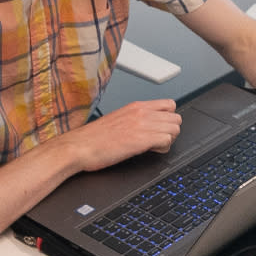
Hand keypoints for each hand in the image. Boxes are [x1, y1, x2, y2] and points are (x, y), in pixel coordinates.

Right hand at [59, 98, 184, 171]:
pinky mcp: (141, 139)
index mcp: (135, 106)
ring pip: (175, 129)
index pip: (170, 104)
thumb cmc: (93, 138)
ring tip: (153, 147)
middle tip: (158, 140)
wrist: (78, 147)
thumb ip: (135, 119)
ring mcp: (142, 125)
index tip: (160, 128)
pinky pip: (167, 141)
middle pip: (176, 118)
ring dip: (168, 140)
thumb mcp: (118, 119)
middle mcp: (141, 113)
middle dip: (170, 131)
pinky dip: (162, 149)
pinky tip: (149, 151)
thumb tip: (148, 125)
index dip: (168, 118)